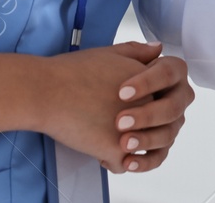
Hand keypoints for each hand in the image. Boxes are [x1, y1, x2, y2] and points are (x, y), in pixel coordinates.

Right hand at [36, 41, 192, 172]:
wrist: (48, 90)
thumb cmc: (71, 72)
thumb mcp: (110, 53)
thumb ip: (137, 53)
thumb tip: (158, 49)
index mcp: (151, 81)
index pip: (166, 101)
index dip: (150, 108)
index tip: (128, 109)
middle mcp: (149, 104)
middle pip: (162, 126)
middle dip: (146, 132)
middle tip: (122, 130)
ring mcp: (136, 129)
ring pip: (149, 150)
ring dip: (134, 150)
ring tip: (112, 143)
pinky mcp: (118, 149)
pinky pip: (125, 165)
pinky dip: (113, 163)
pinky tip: (99, 155)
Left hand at [111, 49, 193, 173]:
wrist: (87, 98)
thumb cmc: (105, 75)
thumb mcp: (115, 59)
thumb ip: (134, 52)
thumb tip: (156, 47)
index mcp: (173, 71)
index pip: (167, 73)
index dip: (147, 83)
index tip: (121, 93)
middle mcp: (178, 97)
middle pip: (172, 107)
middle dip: (146, 116)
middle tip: (120, 122)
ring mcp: (172, 122)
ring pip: (168, 133)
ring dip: (146, 140)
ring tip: (123, 144)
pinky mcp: (162, 144)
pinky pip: (160, 156)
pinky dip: (144, 162)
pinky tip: (127, 162)